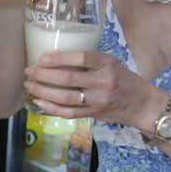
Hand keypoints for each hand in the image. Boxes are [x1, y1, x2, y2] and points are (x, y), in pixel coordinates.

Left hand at [24, 49, 158, 128]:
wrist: (141, 103)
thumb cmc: (122, 79)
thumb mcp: (110, 63)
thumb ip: (89, 62)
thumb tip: (55, 58)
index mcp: (107, 64)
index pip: (80, 57)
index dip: (58, 58)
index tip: (41, 58)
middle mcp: (103, 82)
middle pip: (68, 78)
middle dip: (43, 75)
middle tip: (29, 71)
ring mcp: (98, 100)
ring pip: (65, 97)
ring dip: (43, 91)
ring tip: (29, 85)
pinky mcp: (94, 114)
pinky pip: (68, 113)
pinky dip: (51, 108)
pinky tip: (39, 101)